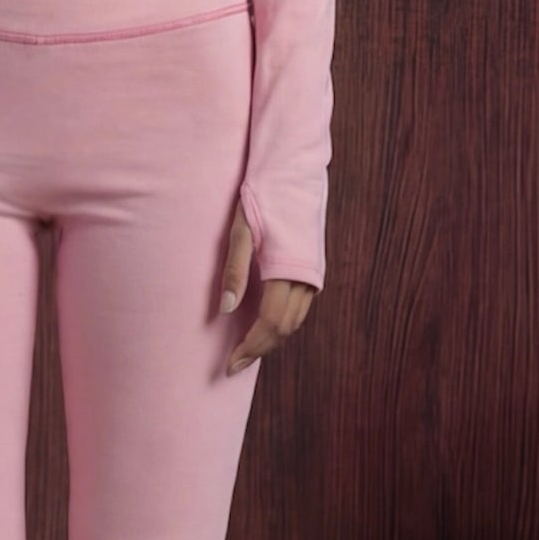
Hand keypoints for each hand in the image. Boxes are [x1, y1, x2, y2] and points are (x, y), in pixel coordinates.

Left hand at [219, 201, 316, 372]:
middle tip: (233, 366)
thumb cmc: (263, 198)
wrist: (295, 173)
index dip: (250, 348)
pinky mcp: (314, 270)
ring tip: (246, 351)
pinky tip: (264, 326)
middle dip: (259, 350)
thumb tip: (224, 310)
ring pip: (294, 321)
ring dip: (271, 340)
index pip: (269, 323)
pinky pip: (300, 308)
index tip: (230, 364)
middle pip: (284, 329)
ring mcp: (313, 275)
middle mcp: (306, 277)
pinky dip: (282, 324)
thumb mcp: (240, 231)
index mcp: (287, 269)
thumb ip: (234, 271)